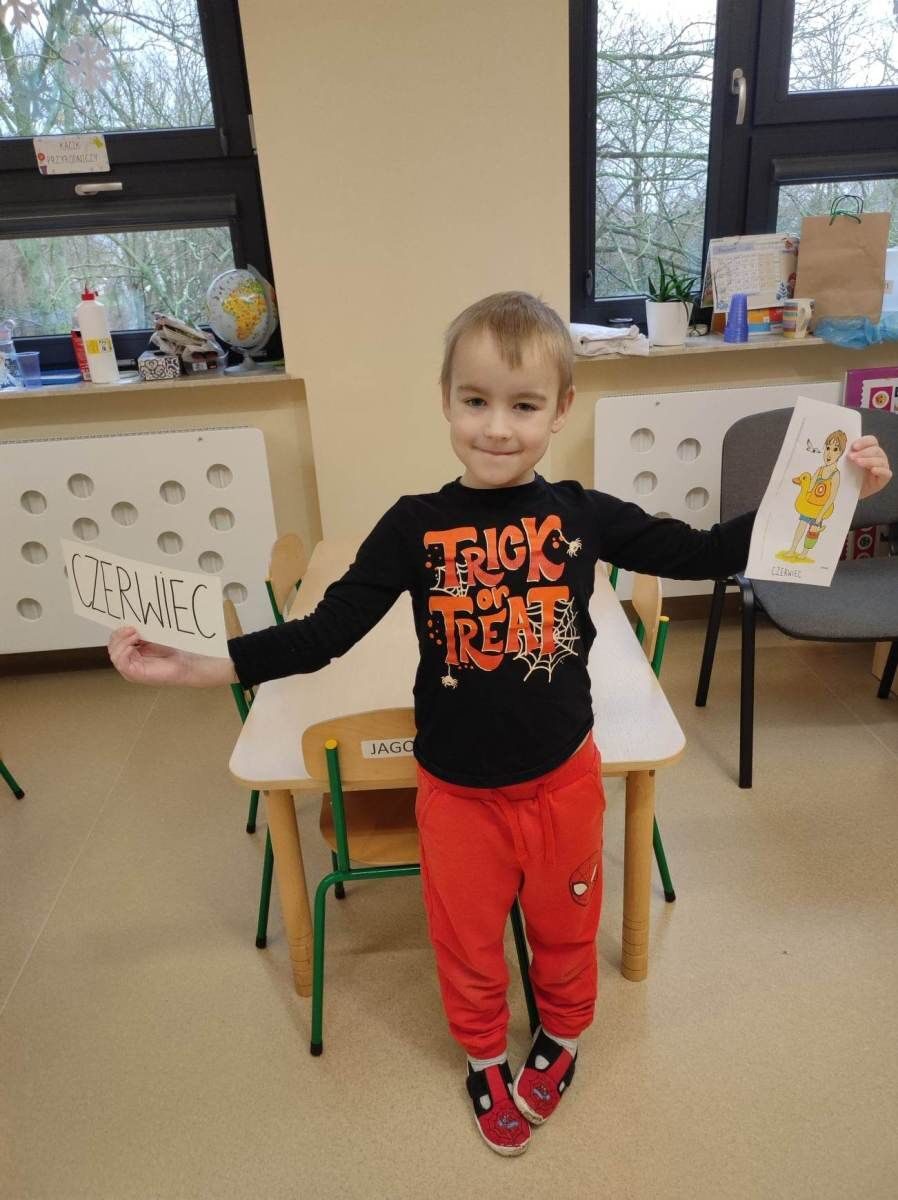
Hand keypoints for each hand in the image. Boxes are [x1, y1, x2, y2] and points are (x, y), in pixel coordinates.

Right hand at [108, 627, 236, 686]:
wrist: (188, 663)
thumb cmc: (174, 651)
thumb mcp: (153, 636)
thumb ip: (141, 630)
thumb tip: (131, 618)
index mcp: (132, 653)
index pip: (115, 641)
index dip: (118, 631)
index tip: (127, 621)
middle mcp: (129, 662)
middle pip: (112, 647)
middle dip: (119, 635)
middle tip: (131, 626)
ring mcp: (130, 670)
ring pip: (114, 654)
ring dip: (121, 641)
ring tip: (134, 632)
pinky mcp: (134, 674)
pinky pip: (121, 661)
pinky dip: (124, 650)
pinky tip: (134, 641)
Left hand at [849, 435, 892, 500]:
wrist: (848, 491)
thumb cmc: (847, 475)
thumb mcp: (845, 463)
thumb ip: (845, 454)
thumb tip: (838, 447)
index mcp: (869, 450)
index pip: (871, 441)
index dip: (864, 442)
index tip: (854, 447)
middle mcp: (877, 457)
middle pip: (876, 450)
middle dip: (863, 452)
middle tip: (852, 457)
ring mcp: (882, 467)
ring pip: (880, 460)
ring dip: (868, 461)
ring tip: (857, 463)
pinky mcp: (883, 479)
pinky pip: (886, 473)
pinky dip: (880, 470)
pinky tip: (873, 470)